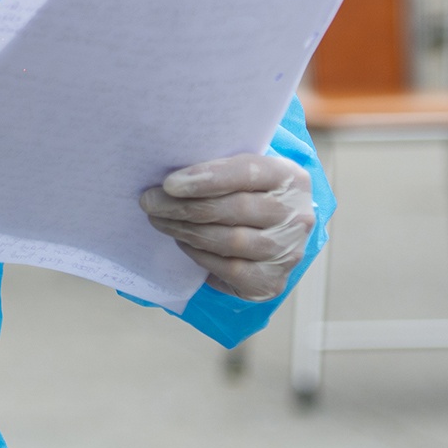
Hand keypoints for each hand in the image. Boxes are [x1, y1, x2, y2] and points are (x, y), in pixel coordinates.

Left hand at [140, 153, 315, 301]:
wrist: (270, 231)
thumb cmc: (244, 192)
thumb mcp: (240, 171)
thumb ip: (216, 166)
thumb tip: (168, 178)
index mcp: (291, 177)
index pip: (248, 172)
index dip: (207, 177)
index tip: (169, 184)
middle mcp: (298, 215)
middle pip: (235, 209)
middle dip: (185, 206)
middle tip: (149, 202)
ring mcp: (288, 251)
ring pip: (230, 241)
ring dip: (186, 230)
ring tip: (159, 220)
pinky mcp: (272, 281)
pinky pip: (230, 269)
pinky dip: (200, 255)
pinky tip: (182, 242)